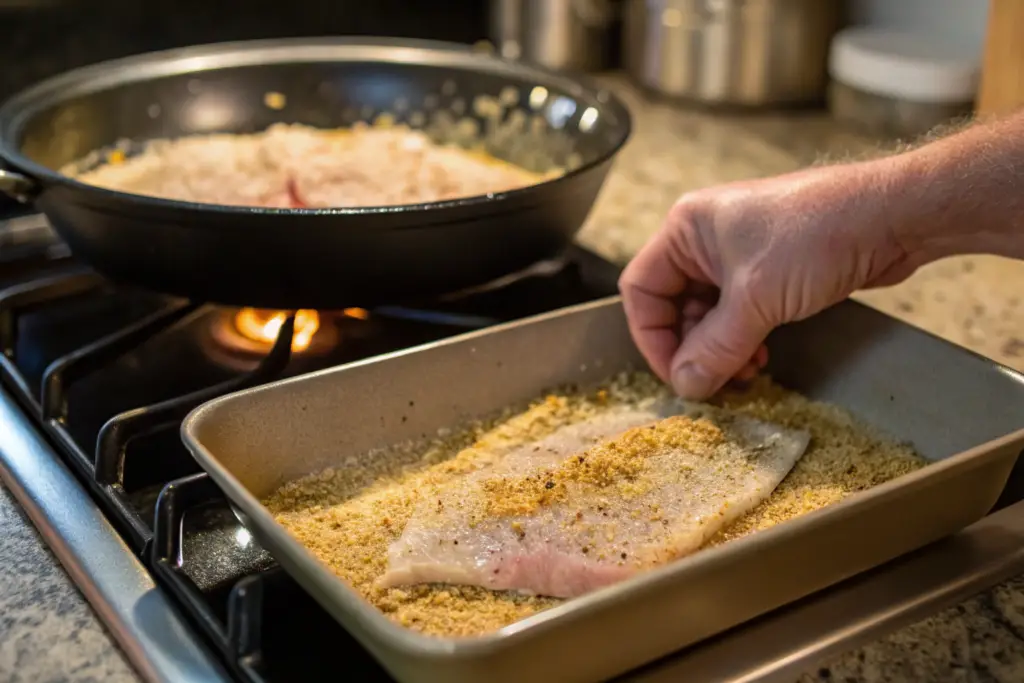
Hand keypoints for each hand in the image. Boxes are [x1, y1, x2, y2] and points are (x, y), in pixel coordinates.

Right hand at [618, 159, 918, 399]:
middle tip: (715, 382)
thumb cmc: (819, 233)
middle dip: (693, 349)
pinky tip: (761, 357)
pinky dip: (743, 341)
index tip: (676, 375)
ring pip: (707, 316)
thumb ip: (714, 349)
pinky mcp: (769, 271)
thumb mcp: (755, 299)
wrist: (892, 215)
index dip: (652, 338)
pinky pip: (739, 315)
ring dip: (720, 350)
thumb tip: (686, 386)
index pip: (641, 291)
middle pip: (673, 308)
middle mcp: (705, 239)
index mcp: (686, 229)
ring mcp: (738, 255)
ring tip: (746, 372)